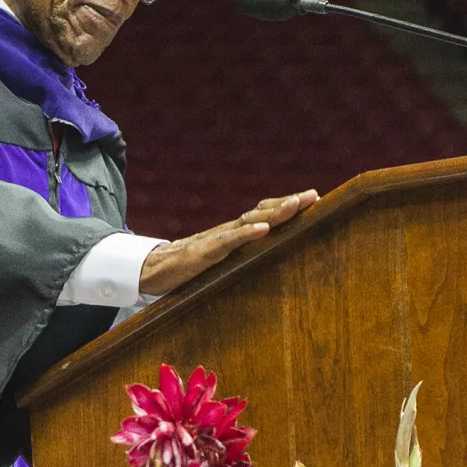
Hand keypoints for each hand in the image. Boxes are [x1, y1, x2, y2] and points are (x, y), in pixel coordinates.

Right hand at [137, 190, 317, 297]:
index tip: (311, 198)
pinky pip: (229, 241)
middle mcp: (228, 231)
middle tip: (313, 195)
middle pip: (262, 212)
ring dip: (274, 212)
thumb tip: (263, 263)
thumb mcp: (220, 263)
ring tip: (296, 203)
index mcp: (234, 234)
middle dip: (289, 203)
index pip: (264, 214)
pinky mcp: (205, 251)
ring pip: (250, 221)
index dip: (286, 206)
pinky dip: (246, 234)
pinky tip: (264, 229)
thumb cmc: (187, 269)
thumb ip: (238, 259)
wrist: (153, 271)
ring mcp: (217, 239)